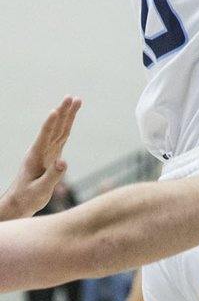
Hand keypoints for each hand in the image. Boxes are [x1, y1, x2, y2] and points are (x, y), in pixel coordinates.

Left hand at [0, 96, 80, 219]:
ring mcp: (47, 152)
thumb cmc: (27, 198)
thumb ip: (52, 176)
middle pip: (55, 128)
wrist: (20, 202)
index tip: (55, 110)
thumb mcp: (39, 190)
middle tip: (71, 97)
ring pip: (60, 129)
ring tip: (75, 100)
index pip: (44, 137)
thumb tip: (64, 161)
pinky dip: (67, 125)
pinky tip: (70, 118)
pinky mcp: (52, 155)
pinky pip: (62, 137)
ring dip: (67, 115)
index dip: (50, 124)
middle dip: (63, 112)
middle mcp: (41, 150)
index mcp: (35, 157)